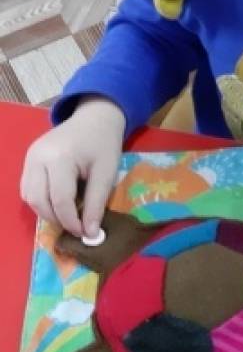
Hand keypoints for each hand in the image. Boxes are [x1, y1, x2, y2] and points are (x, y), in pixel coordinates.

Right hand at [21, 98, 124, 237]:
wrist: (94, 117)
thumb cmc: (103, 143)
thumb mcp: (106, 173)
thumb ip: (96, 203)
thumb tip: (90, 234)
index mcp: (59, 158)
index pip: (60, 200)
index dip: (72, 222)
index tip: (86, 234)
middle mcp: (38, 158)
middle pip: (39, 201)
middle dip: (57, 219)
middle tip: (76, 227)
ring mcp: (30, 157)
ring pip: (29, 197)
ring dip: (46, 212)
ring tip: (68, 215)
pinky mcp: (28, 159)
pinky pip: (28, 188)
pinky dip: (41, 201)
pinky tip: (58, 202)